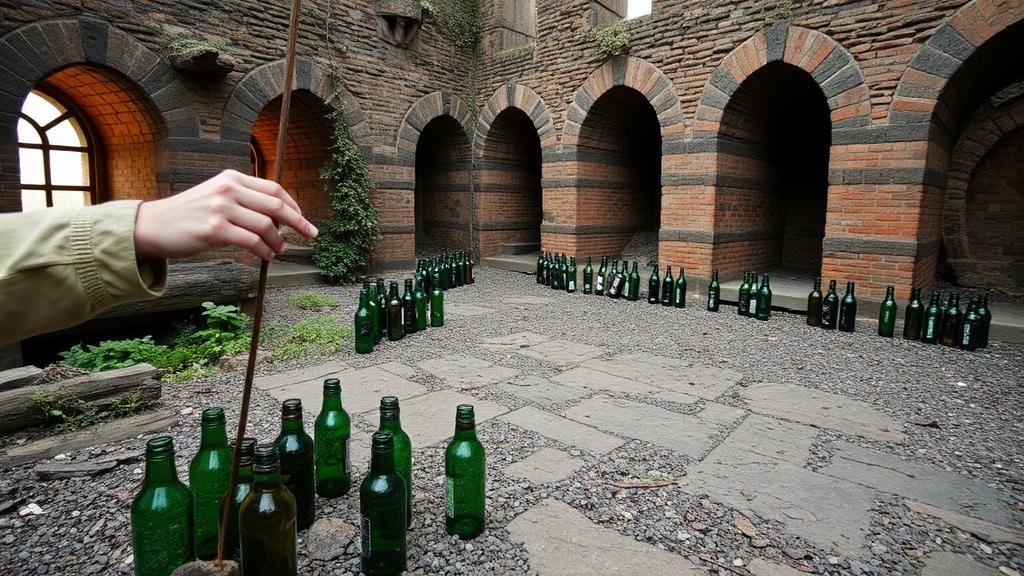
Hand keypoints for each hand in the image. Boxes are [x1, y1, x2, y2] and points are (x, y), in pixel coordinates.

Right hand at [133, 170, 317, 260]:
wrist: (153, 225)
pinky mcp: (215, 230)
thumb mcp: (216, 195)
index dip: (293, 205)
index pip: (273, 188)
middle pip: (275, 205)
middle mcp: (228, 189)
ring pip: (266, 226)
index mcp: (231, 177)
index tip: (303, 219)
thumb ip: (242, 199)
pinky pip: (252, 241)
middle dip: (298, 222)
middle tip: (311, 234)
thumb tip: (276, 217)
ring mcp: (221, 209)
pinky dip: (265, 251)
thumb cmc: (189, 214)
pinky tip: (267, 256)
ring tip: (279, 250)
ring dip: (278, 241)